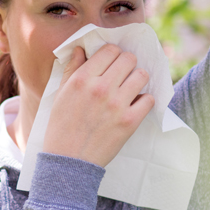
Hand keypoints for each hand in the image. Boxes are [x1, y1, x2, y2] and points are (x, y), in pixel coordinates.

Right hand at [42, 45, 154, 166]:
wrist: (68, 160)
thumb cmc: (61, 126)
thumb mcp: (60, 94)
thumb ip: (72, 69)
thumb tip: (81, 49)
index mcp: (82, 79)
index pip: (109, 50)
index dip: (113, 54)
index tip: (112, 62)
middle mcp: (100, 88)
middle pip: (128, 59)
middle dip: (127, 64)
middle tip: (123, 74)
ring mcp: (117, 105)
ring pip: (141, 75)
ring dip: (138, 79)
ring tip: (131, 88)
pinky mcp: (129, 121)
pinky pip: (149, 99)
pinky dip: (144, 101)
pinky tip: (134, 105)